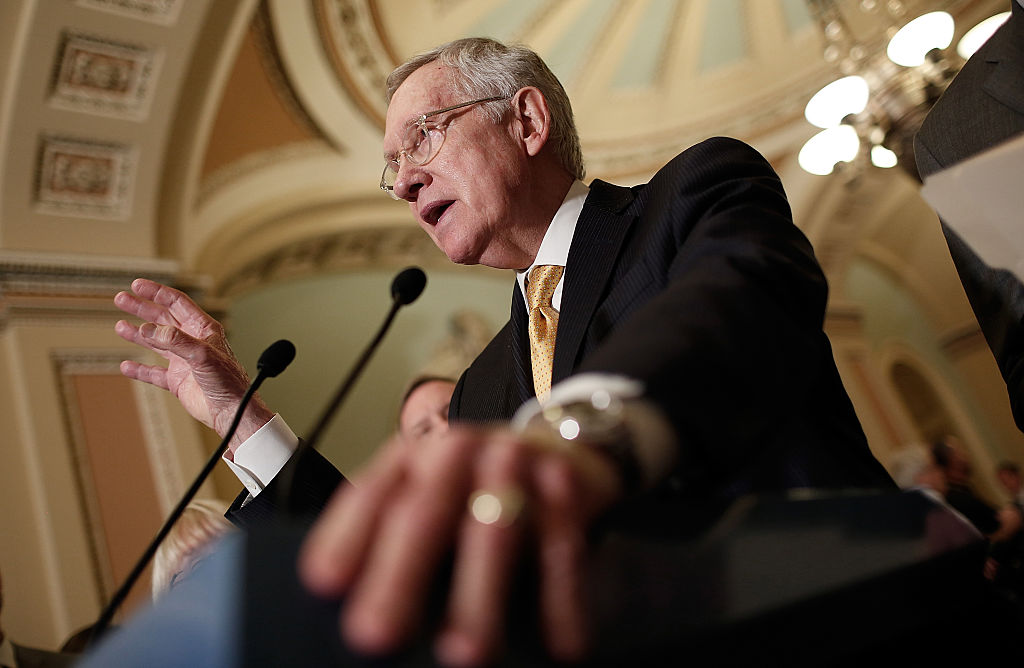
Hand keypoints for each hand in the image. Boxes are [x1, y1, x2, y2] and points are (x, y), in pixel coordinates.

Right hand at [114, 278, 272, 449]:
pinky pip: (154, 373)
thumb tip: (149, 329)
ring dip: (138, 334)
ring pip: (156, 343)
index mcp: (204, 330)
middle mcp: (193, 342)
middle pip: (163, 319)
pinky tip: (127, 366)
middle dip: (143, 309)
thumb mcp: (202, 354)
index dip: (157, 293)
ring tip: (120, 326)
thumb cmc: (228, 381)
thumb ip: (175, 340)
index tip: (138, 285)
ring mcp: (184, 361)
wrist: (231, 411)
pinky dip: (140, 369)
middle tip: (122, 299)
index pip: (178, 304)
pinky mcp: (178, 381)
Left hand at [298, 425, 623, 666]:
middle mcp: (458, 453)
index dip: (345, 540)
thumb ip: (388, 538)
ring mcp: (514, 464)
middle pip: (423, 513)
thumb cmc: (475, 489)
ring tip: (464, 655)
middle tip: (375, 634)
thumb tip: (347, 606)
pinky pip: (561, 548)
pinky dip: (562, 600)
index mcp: (410, 457)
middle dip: (398, 578)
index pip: (369, 496)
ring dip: (479, 596)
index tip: (324, 585)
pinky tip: (560, 647)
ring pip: (493, 531)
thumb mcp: (426, 493)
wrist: (557, 443)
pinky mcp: (565, 485)